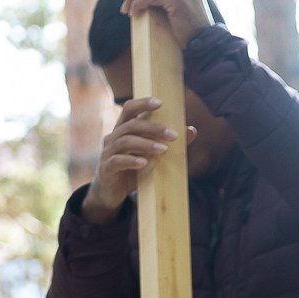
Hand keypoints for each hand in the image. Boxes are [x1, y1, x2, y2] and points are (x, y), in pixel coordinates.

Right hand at [82, 98, 187, 223]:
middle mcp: (113, 137)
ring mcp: (108, 152)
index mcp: (123, 129)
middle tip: (173, 135)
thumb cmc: (133, 170)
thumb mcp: (151, 156)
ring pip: (125, 141)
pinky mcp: (107, 168)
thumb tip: (191, 130)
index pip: (129, 109)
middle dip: (153, 128)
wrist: (112, 193)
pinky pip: (118, 161)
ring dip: (146, 144)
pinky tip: (145, 163)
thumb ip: (169, 141)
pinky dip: (132, 160)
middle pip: (131, 125)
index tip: (160, 103)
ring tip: (163, 150)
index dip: (143, 103)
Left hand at [121, 0, 213, 48]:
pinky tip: (133, 13)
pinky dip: (138, 4)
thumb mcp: (178, 8)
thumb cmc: (190, 30)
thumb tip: (141, 1)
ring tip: (127, 10)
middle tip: (125, 7)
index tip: (132, 2)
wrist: (204, 44)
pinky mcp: (177, 0)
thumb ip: (165, 1)